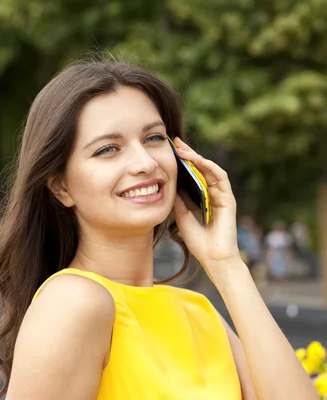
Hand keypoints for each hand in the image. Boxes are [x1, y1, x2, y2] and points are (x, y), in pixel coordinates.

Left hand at [172, 137, 241, 274]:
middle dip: (188, 154)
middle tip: (175, 141)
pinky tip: (198, 160)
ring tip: (182, 149)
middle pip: (201, 169)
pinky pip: (220, 178)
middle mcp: (213, 194)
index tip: (169, 151)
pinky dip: (209, 167)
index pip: (192, 175)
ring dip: (197, 158)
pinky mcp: (228, 199)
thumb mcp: (182, 217)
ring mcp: (222, 195)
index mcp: (202, 198)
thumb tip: (170, 183)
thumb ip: (179, 200)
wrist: (213, 258)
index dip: (182, 163)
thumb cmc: (198, 242)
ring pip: (210, 170)